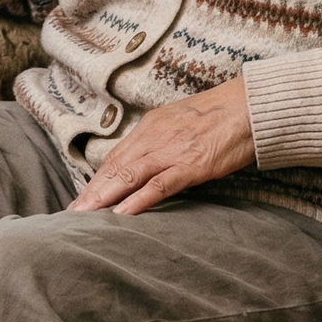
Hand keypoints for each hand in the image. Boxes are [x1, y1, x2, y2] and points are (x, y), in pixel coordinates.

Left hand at [67, 79, 254, 214]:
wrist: (249, 106)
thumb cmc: (219, 116)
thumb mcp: (181, 122)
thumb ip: (161, 139)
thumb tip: (146, 158)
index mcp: (151, 127)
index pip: (116, 157)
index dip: (97, 179)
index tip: (82, 197)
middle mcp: (154, 138)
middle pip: (115, 167)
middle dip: (91, 192)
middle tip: (72, 212)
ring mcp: (171, 151)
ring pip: (128, 175)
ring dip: (104, 197)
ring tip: (86, 215)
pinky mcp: (191, 165)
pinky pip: (159, 185)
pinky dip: (138, 200)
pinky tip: (121, 214)